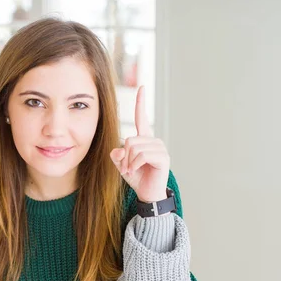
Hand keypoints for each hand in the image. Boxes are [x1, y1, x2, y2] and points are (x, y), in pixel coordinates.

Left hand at [110, 86, 169, 202]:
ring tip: (131, 171)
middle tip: (125, 169)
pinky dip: (133, 165)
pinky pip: (141, 155)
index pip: (141, 118)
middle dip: (124, 156)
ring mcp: (160, 148)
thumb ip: (117, 156)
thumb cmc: (137, 179)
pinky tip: (136, 171)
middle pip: (130, 139)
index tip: (141, 87)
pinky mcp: (163, 157)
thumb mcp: (122, 166)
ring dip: (128, 162)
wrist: (147, 194)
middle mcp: (153, 141)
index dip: (140, 103)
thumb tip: (117, 151)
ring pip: (134, 147)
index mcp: (144, 139)